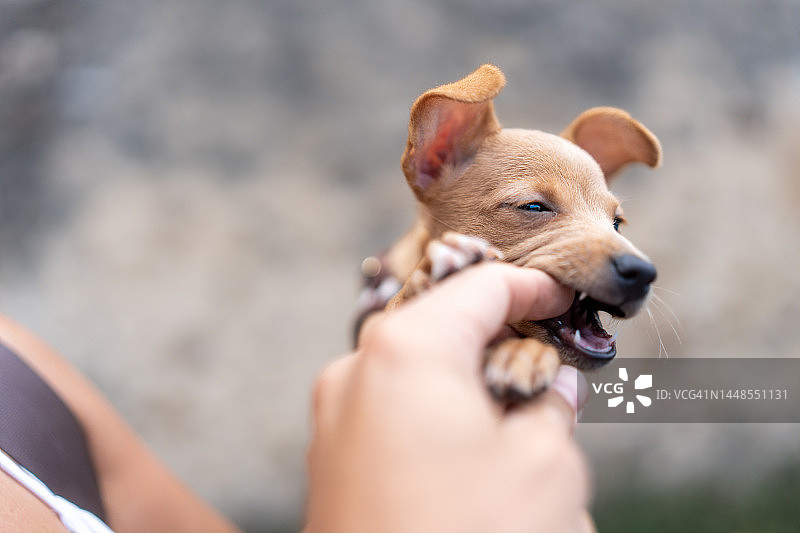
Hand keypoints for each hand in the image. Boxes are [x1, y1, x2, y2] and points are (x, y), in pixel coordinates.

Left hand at [305, 263, 592, 532]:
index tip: (563, 299)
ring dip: (466, 380)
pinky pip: (390, 414)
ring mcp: (334, 418)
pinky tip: (472, 451)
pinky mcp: (331, 462)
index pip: (480, 287)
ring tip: (515, 413)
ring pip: (415, 372)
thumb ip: (551, 407)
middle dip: (496, 336)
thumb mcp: (542, 467)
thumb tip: (553, 387)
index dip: (531, 287)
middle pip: (440, 325)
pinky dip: (434, 414)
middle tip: (544, 358)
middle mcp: (357, 372)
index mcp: (407, 350)